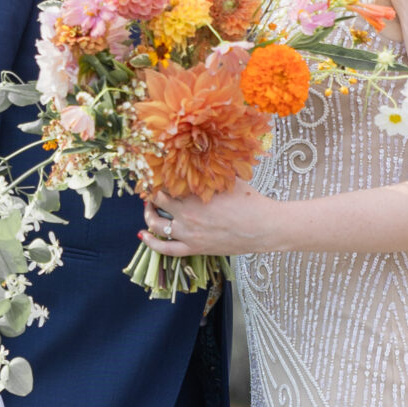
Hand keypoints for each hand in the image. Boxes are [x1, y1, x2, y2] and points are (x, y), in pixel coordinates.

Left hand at [140, 184, 280, 258]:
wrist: (264, 227)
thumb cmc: (250, 202)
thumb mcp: (229, 179)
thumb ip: (211, 172)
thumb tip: (201, 157)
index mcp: (195, 194)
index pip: (166, 183)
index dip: (158, 178)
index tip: (157, 174)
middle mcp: (187, 214)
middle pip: (158, 200)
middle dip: (152, 193)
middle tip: (153, 189)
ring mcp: (189, 233)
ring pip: (156, 224)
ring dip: (148, 214)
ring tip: (148, 208)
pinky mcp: (194, 248)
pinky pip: (166, 249)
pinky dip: (151, 243)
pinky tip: (143, 235)